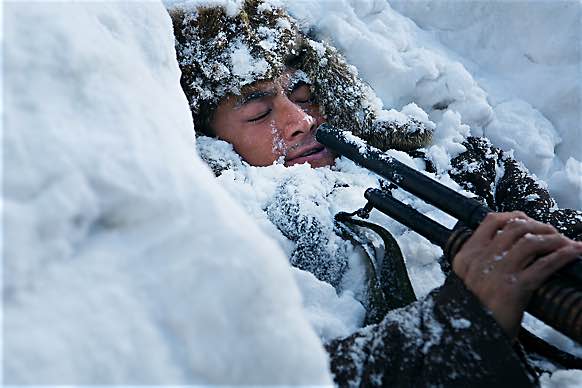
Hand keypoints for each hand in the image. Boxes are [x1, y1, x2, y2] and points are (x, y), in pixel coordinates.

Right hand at [452, 211, 581, 338]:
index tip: (528, 221)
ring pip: (531, 243)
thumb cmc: (474, 312)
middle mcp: (480, 260)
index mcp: (466, 256)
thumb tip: (508, 246)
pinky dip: (563, 256)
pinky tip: (574, 253)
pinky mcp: (513, 289)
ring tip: (566, 243)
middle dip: (540, 226)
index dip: (514, 216)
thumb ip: (480, 263)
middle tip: (553, 234)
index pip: (491, 221)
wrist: (472, 337)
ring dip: (555, 239)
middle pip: (515, 228)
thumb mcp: (466, 282)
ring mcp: (496, 273)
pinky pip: (543, 266)